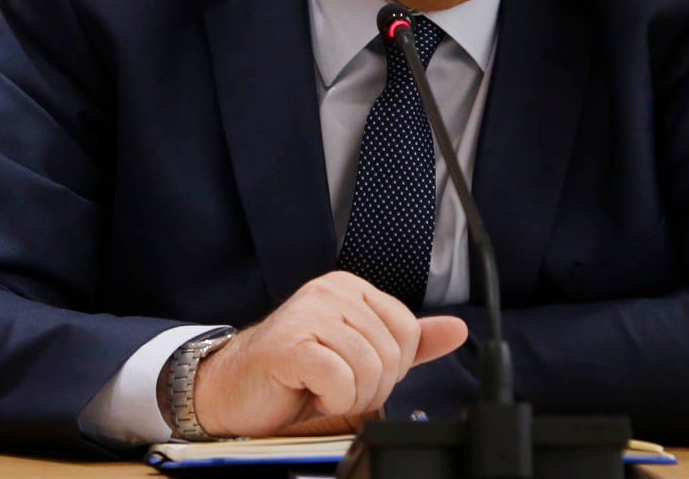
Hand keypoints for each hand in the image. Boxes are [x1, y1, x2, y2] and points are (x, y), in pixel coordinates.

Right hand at [193, 271, 467, 436]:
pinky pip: (339, 380)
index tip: (359, 376)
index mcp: (351, 288)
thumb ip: (406, 343)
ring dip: (348, 398)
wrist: (231, 391)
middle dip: (370, 388)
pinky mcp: (290, 343)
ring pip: (368, 369)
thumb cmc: (293, 376)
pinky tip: (310, 394)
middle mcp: (331, 291)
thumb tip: (457, 331)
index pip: (408, 330)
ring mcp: (309, 312)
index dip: (391, 368)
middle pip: (391, 353)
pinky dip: (331, 400)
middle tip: (336, 389)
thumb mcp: (358, 355)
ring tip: (321, 392)